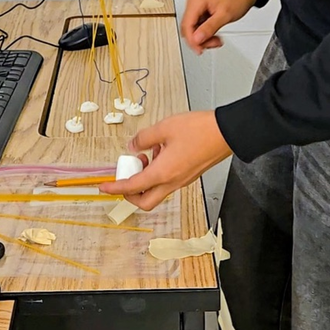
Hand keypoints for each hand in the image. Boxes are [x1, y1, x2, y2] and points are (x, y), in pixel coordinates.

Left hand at [99, 111, 232, 210]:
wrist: (226, 133)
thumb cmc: (199, 130)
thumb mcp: (164, 128)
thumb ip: (144, 138)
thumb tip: (133, 146)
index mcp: (163, 173)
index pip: (132, 187)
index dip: (115, 188)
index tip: (103, 187)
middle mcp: (172, 182)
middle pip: (145, 201)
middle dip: (131, 192)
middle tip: (127, 171)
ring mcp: (182, 181)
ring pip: (157, 191)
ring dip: (146, 177)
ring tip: (148, 152)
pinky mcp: (189, 175)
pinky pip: (167, 181)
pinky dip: (158, 171)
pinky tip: (161, 149)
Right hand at [181, 0, 256, 54]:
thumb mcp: (224, 15)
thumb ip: (209, 28)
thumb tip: (197, 39)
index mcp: (196, 0)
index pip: (187, 25)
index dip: (192, 40)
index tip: (200, 49)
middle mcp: (193, 2)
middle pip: (188, 29)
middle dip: (199, 40)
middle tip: (212, 43)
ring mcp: (196, 7)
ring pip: (193, 30)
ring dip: (203, 38)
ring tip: (216, 40)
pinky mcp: (200, 11)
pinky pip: (198, 27)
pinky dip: (205, 34)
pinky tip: (214, 36)